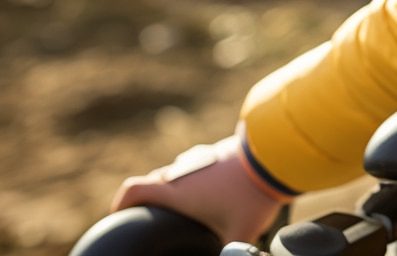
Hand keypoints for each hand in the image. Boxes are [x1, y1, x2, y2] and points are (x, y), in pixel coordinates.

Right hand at [111, 135, 287, 245]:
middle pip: (153, 182)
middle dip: (151, 200)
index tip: (120, 216)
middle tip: (157, 219)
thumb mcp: (239, 234)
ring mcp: (200, 157)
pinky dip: (195, 177)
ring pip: (176, 172)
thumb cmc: (252, 195)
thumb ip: (231, 253)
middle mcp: (182, 172)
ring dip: (175, 187)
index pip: (133, 190)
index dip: (121, 203)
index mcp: (177, 192)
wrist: (275, 154)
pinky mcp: (217, 150)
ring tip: (187, 207)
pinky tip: (212, 190)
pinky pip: (196, 165)